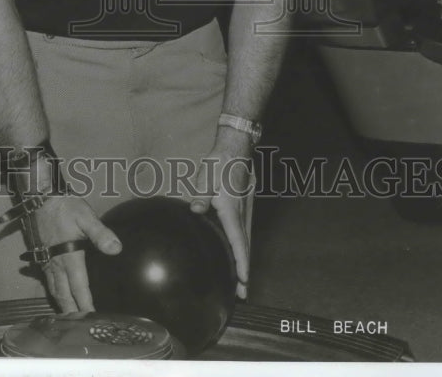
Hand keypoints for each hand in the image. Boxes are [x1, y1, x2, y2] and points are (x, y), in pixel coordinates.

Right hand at [33, 195, 121, 312]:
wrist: (39, 197)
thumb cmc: (65, 206)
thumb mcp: (86, 217)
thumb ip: (101, 234)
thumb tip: (116, 249)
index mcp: (69, 256)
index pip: (78, 287)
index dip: (85, 303)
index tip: (92, 317)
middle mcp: (56, 263)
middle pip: (63, 294)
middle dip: (71, 311)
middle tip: (79, 325)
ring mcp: (45, 260)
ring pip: (53, 288)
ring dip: (61, 303)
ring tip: (68, 316)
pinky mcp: (40, 255)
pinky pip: (46, 280)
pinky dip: (52, 291)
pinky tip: (56, 292)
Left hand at [188, 142, 255, 298]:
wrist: (235, 148)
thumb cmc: (219, 163)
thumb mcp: (207, 177)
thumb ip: (201, 195)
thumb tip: (195, 210)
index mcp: (231, 209)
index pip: (238, 242)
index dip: (241, 263)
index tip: (243, 282)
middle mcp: (241, 213)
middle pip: (245, 247)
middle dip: (244, 270)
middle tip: (243, 294)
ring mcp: (245, 210)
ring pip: (246, 240)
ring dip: (244, 260)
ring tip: (242, 279)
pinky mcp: (243, 206)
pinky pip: (244, 231)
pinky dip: (243, 246)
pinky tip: (238, 251)